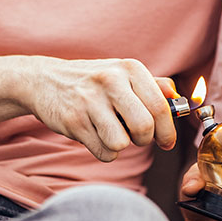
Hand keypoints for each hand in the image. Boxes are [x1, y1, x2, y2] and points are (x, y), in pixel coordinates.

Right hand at [18, 57, 177, 161]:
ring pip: (122, 143)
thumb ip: (152, 85)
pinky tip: (96, 136)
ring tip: (111, 133)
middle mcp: (110, 81)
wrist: (44, 80)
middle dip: (144, 140)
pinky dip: (104, 152)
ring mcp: (89, 100)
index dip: (168, 131)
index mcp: (130, 68)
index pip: (160, 107)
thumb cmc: (91, 81)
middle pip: (144, 127)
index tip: (166, 142)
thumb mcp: (121, 74)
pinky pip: (103, 151)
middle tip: (136, 137)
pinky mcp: (73, 120)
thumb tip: (177, 97)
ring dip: (121, 146)